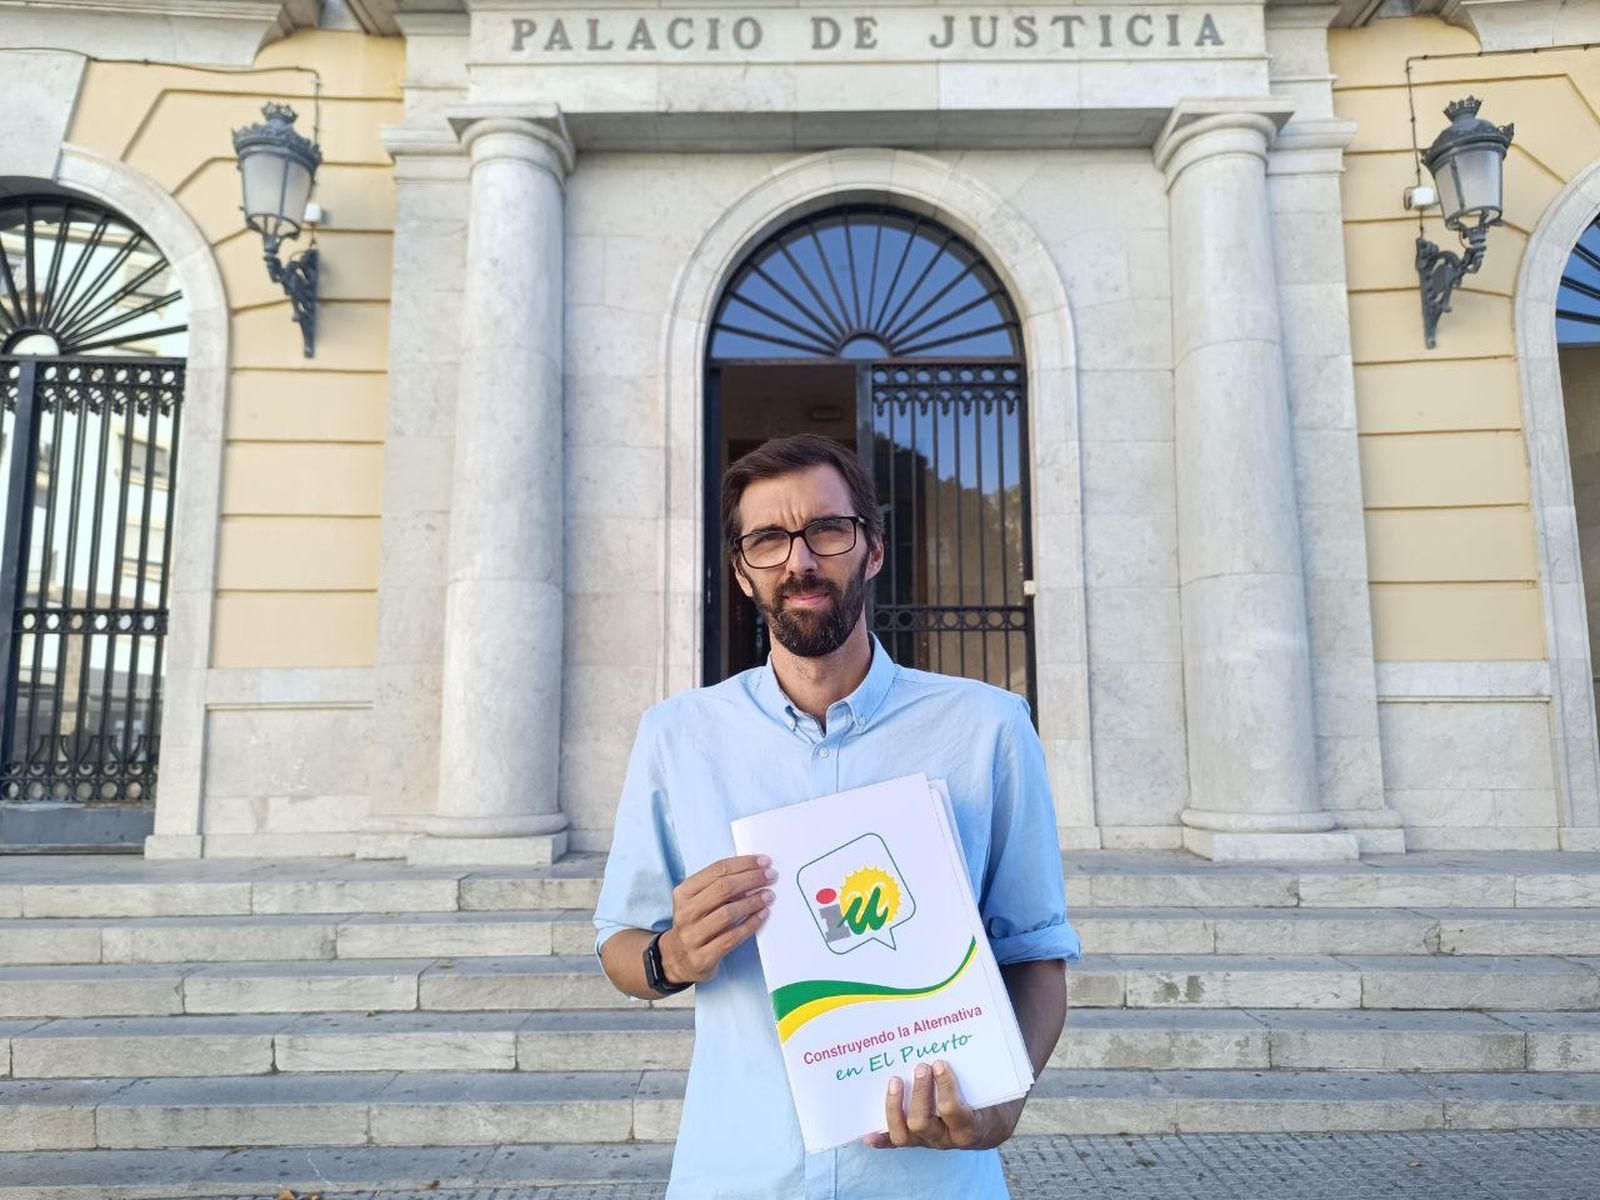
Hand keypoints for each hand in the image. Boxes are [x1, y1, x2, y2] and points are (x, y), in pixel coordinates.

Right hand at [658, 854, 776, 984]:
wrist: (678, 960)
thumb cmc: (696, 924)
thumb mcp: (698, 901)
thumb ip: (719, 886)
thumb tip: (753, 871)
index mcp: (683, 892)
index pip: (717, 870)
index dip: (743, 864)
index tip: (764, 862)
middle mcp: (685, 912)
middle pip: (723, 889)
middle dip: (751, 879)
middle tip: (771, 876)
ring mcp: (692, 936)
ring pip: (727, 913)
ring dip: (752, 902)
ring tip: (769, 895)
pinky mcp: (702, 957)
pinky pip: (732, 938)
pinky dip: (750, 925)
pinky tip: (762, 915)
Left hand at [863, 1060, 1020, 1150]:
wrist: (988, 1126)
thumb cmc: (990, 1100)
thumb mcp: (993, 1089)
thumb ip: (983, 1072)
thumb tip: (968, 1038)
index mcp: (968, 1127)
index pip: (952, 1111)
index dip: (944, 1088)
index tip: (939, 1064)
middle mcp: (945, 1139)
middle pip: (922, 1123)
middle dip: (918, 1094)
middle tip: (920, 1066)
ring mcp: (927, 1141)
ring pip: (904, 1135)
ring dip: (894, 1107)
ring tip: (894, 1081)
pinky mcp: (915, 1140)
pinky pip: (894, 1143)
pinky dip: (880, 1139)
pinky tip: (867, 1134)